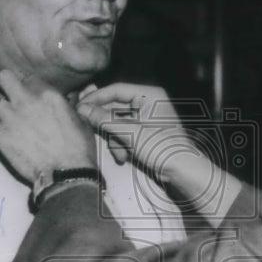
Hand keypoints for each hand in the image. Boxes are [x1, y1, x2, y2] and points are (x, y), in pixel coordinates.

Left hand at [0, 68, 95, 181]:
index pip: (26, 75)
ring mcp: (10, 117)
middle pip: (0, 75)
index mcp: (46, 93)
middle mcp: (25, 99)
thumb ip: (69, 105)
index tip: (20, 85)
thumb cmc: (78, 147)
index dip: (21, 79)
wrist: (67, 171)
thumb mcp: (79, 119)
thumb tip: (69, 98)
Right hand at [77, 83, 225, 205]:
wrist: (183, 172)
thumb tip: (81, 108)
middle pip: (114, 107)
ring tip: (119, 153)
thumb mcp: (130, 133)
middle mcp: (147, 103)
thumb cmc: (162, 147)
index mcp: (149, 95)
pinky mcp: (143, 133)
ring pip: (117, 123)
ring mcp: (145, 119)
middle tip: (85, 126)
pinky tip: (123, 158)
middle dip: (105, 124)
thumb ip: (104, 119)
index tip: (78, 106)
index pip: (116, 89)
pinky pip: (124, 133)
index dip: (95, 97)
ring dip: (114, 139)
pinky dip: (121, 145)